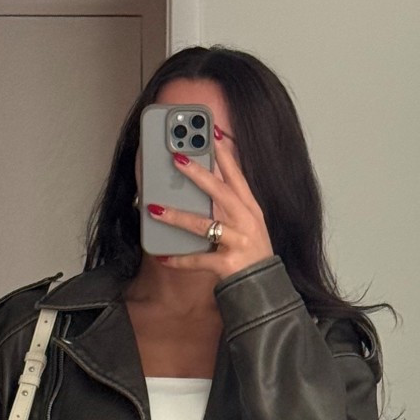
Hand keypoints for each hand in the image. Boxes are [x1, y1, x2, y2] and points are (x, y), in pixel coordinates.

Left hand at [145, 125, 274, 277]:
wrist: (264, 286)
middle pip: (220, 192)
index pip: (237, 175)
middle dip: (198, 174)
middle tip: (177, 158)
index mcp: (250, 208)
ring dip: (178, 217)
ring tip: (155, 209)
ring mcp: (238, 242)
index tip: (212, 132)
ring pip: (204, 226)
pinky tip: (162, 256)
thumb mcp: (247, 223)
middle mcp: (246, 221)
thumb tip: (205, 182)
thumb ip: (230, 203)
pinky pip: (199, 260)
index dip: (225, 153)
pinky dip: (179, 259)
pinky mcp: (229, 264)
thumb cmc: (251, 252)